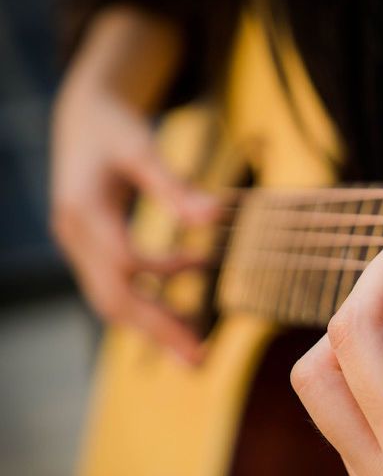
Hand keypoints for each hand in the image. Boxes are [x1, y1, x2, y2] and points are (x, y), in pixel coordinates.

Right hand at [51, 30, 216, 363]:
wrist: (81, 116)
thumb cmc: (115, 127)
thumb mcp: (142, 147)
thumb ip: (174, 185)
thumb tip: (215, 216)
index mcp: (84, 209)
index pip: (121, 260)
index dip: (161, 273)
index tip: (202, 269)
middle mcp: (74, 236)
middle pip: (113, 297)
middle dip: (157, 329)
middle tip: (200, 359)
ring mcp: (77, 247)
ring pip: (111, 301)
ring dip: (153, 327)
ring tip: (195, 350)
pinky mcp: (89, 251)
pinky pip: (115, 289)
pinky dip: (148, 304)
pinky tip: (184, 308)